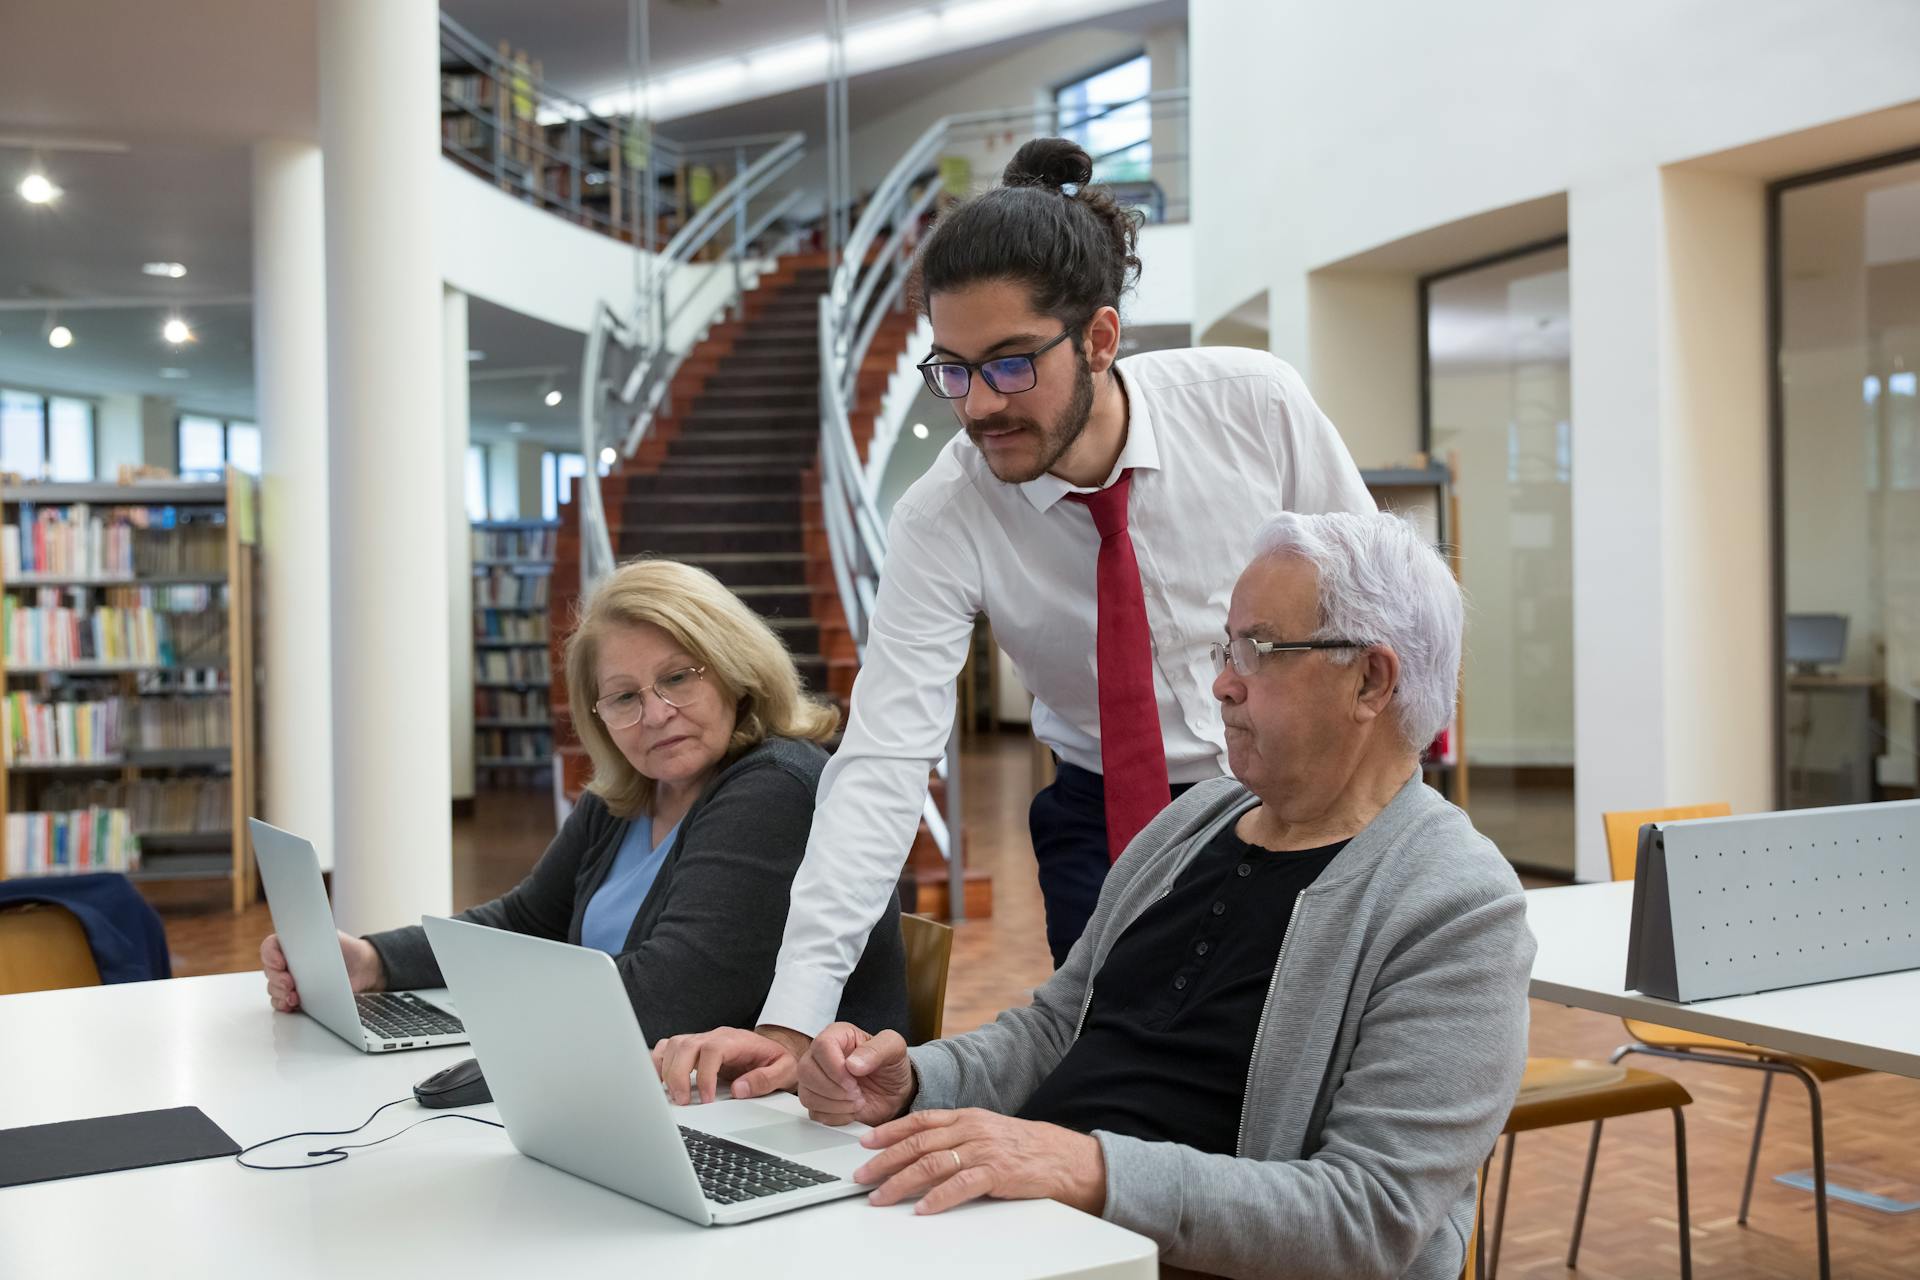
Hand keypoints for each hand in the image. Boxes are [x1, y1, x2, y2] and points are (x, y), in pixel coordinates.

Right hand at [261, 931, 382, 1012]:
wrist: (360, 967)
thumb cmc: (344, 949)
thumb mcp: (330, 937)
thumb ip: (313, 938)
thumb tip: (300, 938)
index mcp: (291, 943)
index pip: (270, 947)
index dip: (271, 955)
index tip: (281, 963)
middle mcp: (286, 962)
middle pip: (270, 970)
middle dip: (277, 979)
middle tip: (290, 983)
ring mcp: (289, 979)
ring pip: (273, 987)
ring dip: (280, 993)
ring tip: (294, 997)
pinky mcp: (295, 995)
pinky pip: (280, 1002)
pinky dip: (283, 1004)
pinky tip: (291, 1005)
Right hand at [650, 1027, 797, 1104]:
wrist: (773, 1049)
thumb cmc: (776, 1060)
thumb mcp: (784, 1070)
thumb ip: (765, 1079)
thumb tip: (739, 1090)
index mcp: (737, 1041)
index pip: (712, 1050)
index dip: (705, 1074)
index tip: (707, 1099)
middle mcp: (715, 1037)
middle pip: (686, 1045)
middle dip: (679, 1074)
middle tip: (683, 1101)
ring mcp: (702, 1040)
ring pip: (674, 1044)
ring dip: (666, 1069)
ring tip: (672, 1095)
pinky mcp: (692, 1048)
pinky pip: (668, 1048)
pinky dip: (658, 1062)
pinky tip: (659, 1082)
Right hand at [798, 1023, 914, 1126]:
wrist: (895, 1092)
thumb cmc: (892, 1066)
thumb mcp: (894, 1049)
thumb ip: (877, 1050)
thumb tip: (853, 1064)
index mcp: (838, 1036)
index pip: (822, 1045)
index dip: (835, 1067)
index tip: (854, 1081)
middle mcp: (822, 1056)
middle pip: (807, 1070)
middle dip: (834, 1089)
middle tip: (857, 1093)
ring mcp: (817, 1079)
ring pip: (806, 1094)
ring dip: (835, 1104)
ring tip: (857, 1102)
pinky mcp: (818, 1101)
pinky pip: (814, 1112)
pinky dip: (835, 1116)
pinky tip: (851, 1110)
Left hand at [854, 1108, 1106, 1216]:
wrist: (1064, 1158)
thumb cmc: (1025, 1148)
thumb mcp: (987, 1132)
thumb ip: (956, 1136)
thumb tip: (920, 1150)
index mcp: (967, 1116)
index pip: (920, 1120)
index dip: (889, 1131)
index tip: (866, 1143)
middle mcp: (972, 1129)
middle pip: (918, 1143)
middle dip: (885, 1161)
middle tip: (862, 1176)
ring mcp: (984, 1150)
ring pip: (932, 1164)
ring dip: (902, 1182)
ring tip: (881, 1196)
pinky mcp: (998, 1173)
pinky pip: (961, 1185)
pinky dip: (938, 1198)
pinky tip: (923, 1208)